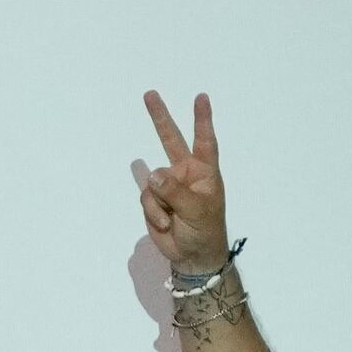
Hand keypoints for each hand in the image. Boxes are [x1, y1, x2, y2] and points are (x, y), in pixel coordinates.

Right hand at [135, 89, 232, 272]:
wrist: (192, 256)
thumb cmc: (206, 230)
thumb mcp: (197, 210)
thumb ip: (175, 192)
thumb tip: (151, 176)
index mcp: (204, 171)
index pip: (204, 141)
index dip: (202, 119)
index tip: (201, 97)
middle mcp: (185, 173)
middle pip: (170, 140)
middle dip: (160, 118)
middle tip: (149, 94)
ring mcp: (167, 186)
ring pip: (152, 183)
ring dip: (158, 205)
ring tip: (171, 221)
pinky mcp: (153, 201)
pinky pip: (145, 199)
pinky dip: (153, 214)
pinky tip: (165, 225)